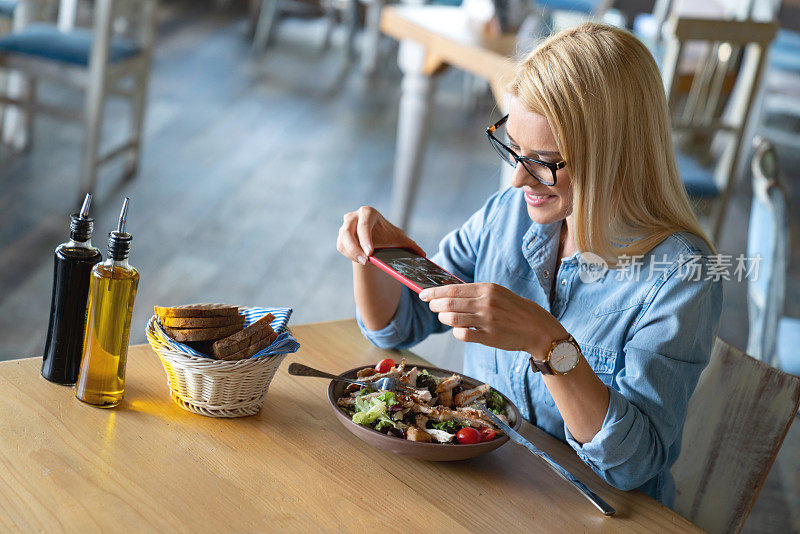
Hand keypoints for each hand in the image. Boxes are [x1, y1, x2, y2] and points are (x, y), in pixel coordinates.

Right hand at [337, 206, 424, 264]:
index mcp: (368, 213)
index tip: (370, 252)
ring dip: (352, 254)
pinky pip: (341, 248)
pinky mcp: (340, 237)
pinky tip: (360, 259)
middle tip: (366, 261)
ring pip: (343, 242)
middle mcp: (353, 217)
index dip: (365, 238)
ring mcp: (344, 227)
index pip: (364, 224)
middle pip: (348, 232)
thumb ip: (411, 245)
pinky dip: (350, 256)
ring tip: (365, 262)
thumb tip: (423, 254)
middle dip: (355, 248)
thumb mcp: (399, 239)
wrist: (376, 238)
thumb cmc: (388, 236)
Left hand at [419, 283, 567, 356]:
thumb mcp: (498, 293)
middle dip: (434, 305)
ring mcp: (487, 320)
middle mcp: (486, 302)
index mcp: (487, 288)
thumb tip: (448, 292)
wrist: (537, 328)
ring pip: (452, 319)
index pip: (453, 288)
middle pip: (449, 303)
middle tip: (431, 306)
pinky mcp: (489, 337)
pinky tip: (458, 330)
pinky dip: (456, 332)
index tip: (424, 293)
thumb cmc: (515, 309)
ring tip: (443, 318)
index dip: (434, 292)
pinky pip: (463, 334)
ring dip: (442, 318)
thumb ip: (476, 293)